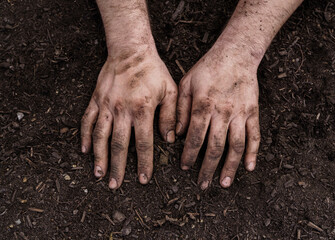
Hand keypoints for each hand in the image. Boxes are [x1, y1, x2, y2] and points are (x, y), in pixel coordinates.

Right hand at [81, 45, 176, 188]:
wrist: (130, 50)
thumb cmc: (153, 70)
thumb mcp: (169, 91)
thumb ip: (170, 116)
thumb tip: (169, 139)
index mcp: (142, 110)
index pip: (143, 144)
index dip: (144, 164)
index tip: (143, 180)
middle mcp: (122, 110)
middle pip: (119, 145)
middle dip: (118, 168)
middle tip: (115, 185)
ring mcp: (106, 105)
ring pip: (100, 136)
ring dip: (99, 157)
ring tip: (98, 174)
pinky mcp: (96, 100)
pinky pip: (87, 120)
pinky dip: (84, 136)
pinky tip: (84, 150)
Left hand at [176, 43, 260, 188]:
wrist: (236, 55)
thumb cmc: (208, 69)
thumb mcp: (186, 83)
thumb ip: (181, 109)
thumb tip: (177, 134)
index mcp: (204, 105)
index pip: (195, 137)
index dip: (189, 155)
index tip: (184, 167)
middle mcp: (223, 112)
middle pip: (215, 146)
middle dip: (207, 168)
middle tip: (203, 184)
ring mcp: (240, 113)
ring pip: (236, 145)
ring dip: (230, 166)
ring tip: (224, 183)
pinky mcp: (253, 112)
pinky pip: (255, 135)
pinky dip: (253, 153)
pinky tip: (249, 167)